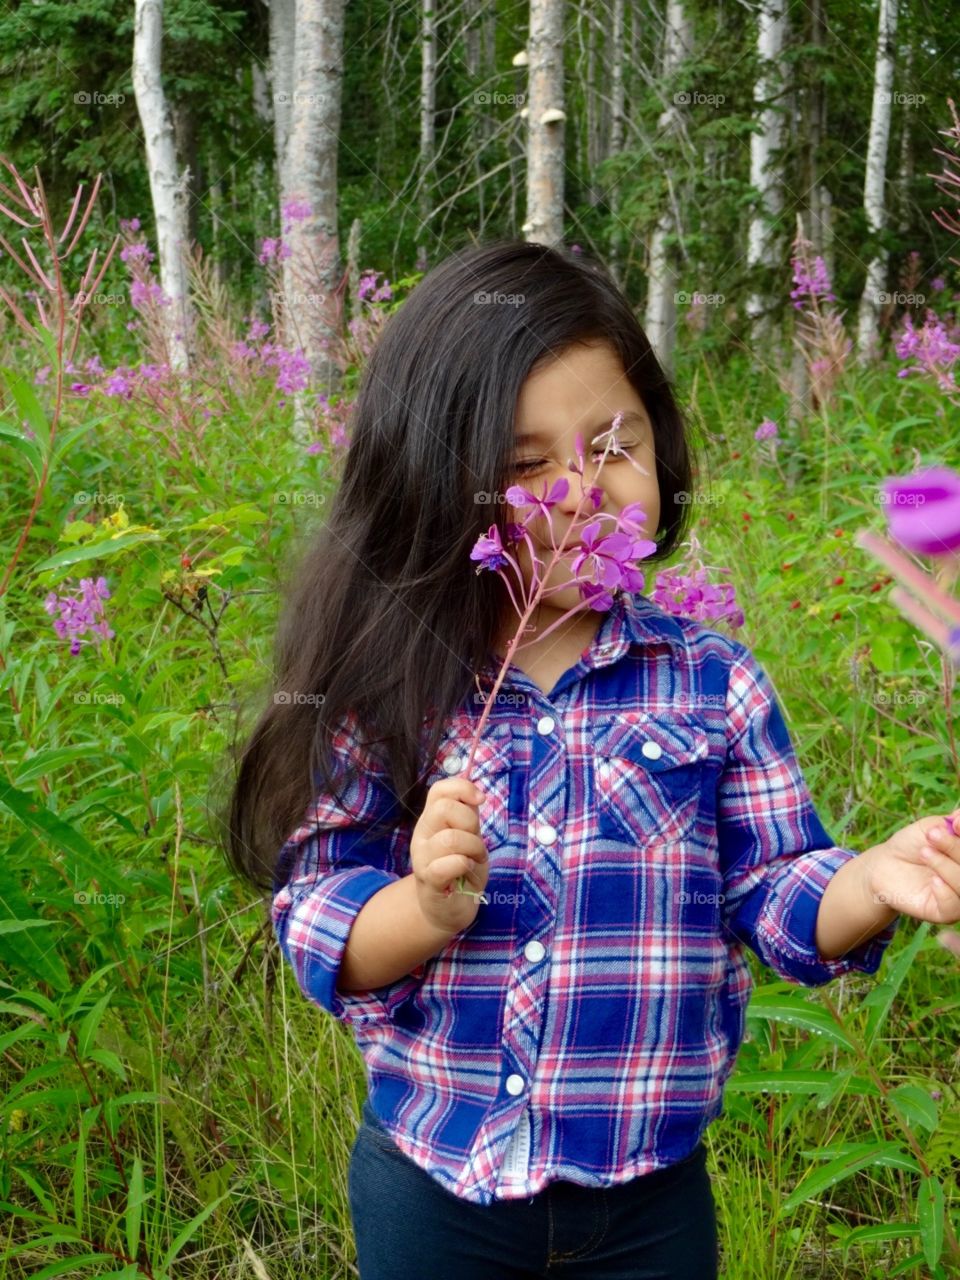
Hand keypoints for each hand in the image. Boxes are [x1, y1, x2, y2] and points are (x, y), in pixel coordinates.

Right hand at [410, 776, 489, 933]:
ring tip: (474, 860)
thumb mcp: (468, 837)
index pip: (439, 790)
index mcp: (431, 820)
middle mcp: (423, 835)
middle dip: (470, 823)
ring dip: (473, 848)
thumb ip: (467, 816)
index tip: (480, 801)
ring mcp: (422, 858)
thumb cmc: (460, 870)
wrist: (447, 910)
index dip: (462, 788)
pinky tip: (466, 871)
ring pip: (451, 838)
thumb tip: (475, 794)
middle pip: (444, 809)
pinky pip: (447, 864)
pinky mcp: (429, 880)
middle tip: (476, 843)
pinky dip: (464, 865)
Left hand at [865, 809, 959, 924]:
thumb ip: (956, 820)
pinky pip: (955, 907)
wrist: (885, 864)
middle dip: (955, 848)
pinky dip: (945, 891)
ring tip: (924, 852)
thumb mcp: (935, 826)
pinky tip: (933, 880)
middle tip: (932, 834)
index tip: (954, 824)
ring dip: (946, 866)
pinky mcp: (945, 913)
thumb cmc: (914, 844)